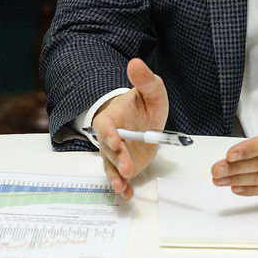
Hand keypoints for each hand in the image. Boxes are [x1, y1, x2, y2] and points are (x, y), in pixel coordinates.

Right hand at [93, 58, 168, 199]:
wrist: (147, 119)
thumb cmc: (145, 104)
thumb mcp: (151, 90)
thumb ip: (144, 79)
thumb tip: (135, 62)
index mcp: (113, 117)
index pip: (105, 125)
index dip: (108, 133)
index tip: (115, 140)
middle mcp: (111, 138)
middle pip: (108, 150)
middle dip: (117, 158)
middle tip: (127, 166)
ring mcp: (117, 154)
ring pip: (111, 166)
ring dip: (115, 177)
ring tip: (122, 186)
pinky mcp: (124, 165)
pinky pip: (120, 177)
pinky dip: (123, 186)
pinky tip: (128, 194)